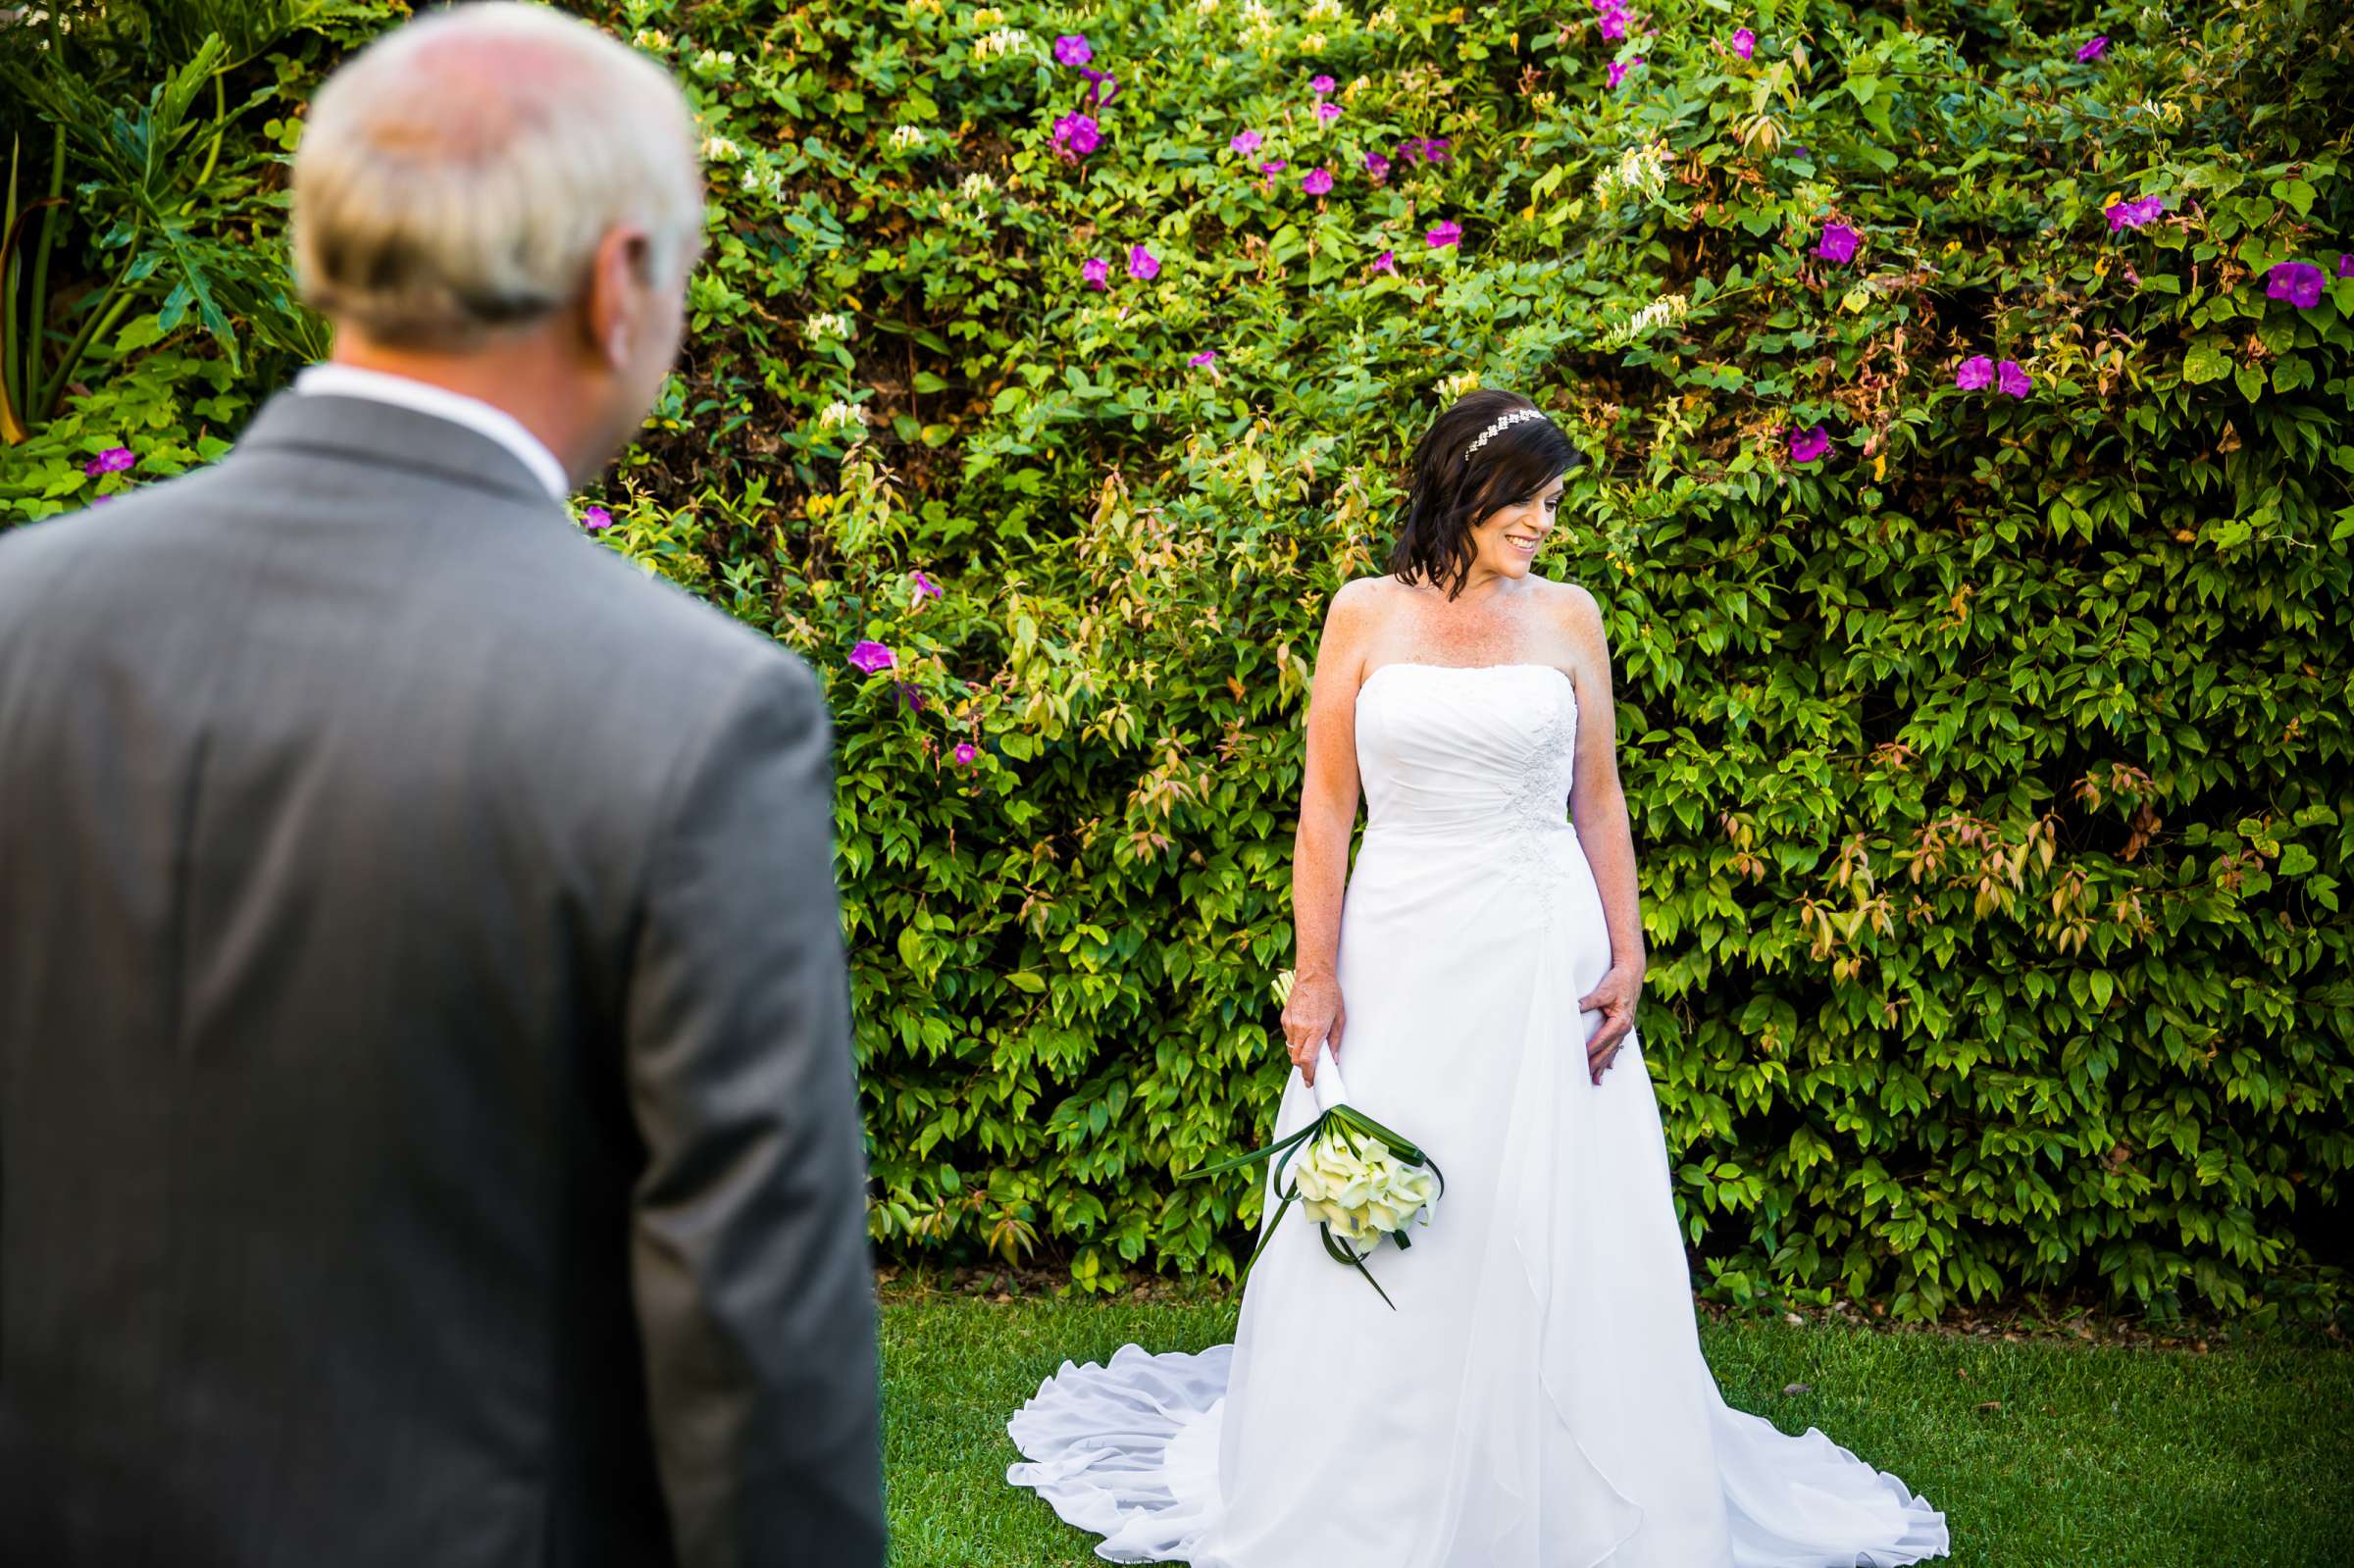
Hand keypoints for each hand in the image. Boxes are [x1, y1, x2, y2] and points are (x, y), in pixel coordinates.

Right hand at [1282, 970, 1345, 1087]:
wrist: (1313, 974)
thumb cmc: (1329, 993)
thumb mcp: (1340, 1018)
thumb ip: (1335, 1041)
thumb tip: (1334, 1059)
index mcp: (1315, 1030)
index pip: (1307, 1060)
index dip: (1309, 1074)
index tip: (1312, 1081)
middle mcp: (1300, 1028)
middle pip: (1296, 1059)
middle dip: (1304, 1067)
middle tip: (1312, 1071)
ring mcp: (1290, 1023)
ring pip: (1290, 1049)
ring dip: (1299, 1054)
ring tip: (1310, 1049)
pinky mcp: (1284, 1018)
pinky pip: (1288, 1037)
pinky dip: (1295, 1041)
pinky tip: (1304, 1033)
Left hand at [1578, 963, 1641, 1084]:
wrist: (1632, 973)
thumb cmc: (1618, 981)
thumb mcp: (1603, 990)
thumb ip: (1589, 1001)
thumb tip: (1574, 1006)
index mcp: (1620, 1021)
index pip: (1602, 1040)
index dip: (1591, 1050)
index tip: (1581, 1058)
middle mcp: (1624, 1027)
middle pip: (1608, 1050)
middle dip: (1597, 1064)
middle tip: (1586, 1076)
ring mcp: (1625, 1028)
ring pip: (1612, 1050)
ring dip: (1604, 1065)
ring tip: (1596, 1080)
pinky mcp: (1622, 1026)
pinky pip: (1616, 1045)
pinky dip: (1610, 1057)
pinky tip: (1608, 1066)